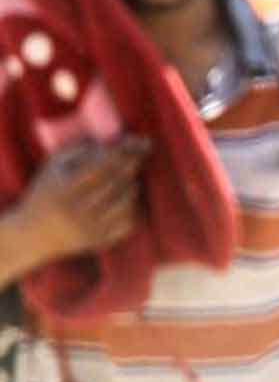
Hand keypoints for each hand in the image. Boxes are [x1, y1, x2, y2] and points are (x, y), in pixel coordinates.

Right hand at [2, 137, 148, 268]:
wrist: (33, 234)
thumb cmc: (44, 193)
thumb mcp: (51, 168)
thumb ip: (77, 151)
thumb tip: (110, 141)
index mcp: (63, 189)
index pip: (100, 167)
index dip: (121, 152)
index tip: (137, 140)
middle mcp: (77, 211)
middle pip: (116, 182)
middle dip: (132, 162)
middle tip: (143, 149)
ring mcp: (90, 228)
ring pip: (126, 201)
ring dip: (133, 183)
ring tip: (128, 175)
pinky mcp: (100, 241)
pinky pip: (128, 222)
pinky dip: (131, 206)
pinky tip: (126, 197)